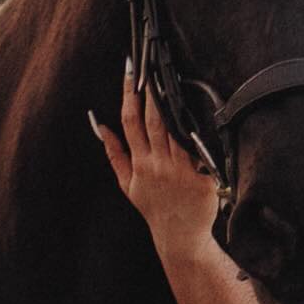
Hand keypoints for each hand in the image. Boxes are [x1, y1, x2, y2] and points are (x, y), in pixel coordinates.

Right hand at [93, 63, 222, 261]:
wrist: (180, 236)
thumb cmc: (154, 207)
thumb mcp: (127, 185)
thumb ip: (115, 154)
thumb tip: (101, 127)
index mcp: (140, 163)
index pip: (131, 122)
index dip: (129, 94)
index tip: (130, 72)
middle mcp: (158, 164)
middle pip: (154, 120)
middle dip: (153, 92)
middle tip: (154, 66)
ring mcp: (181, 169)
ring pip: (176, 129)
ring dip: (174, 104)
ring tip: (173, 79)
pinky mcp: (202, 176)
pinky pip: (199, 149)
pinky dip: (198, 132)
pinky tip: (200, 108)